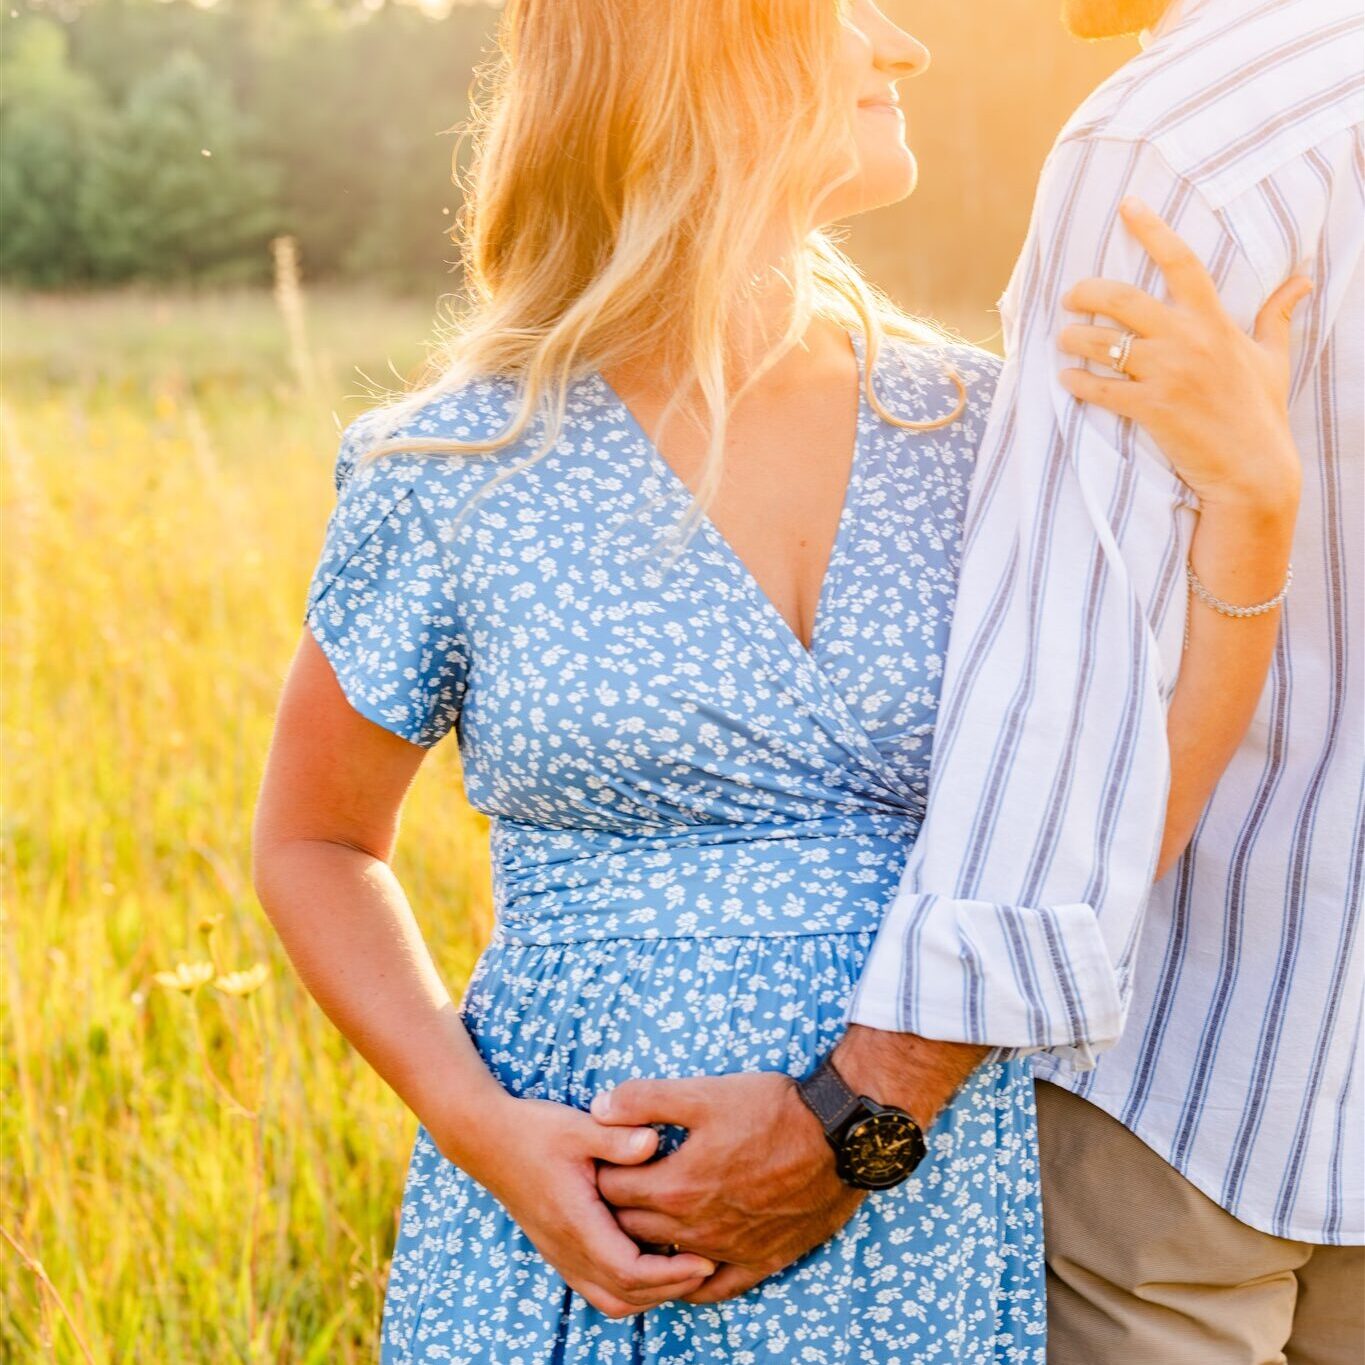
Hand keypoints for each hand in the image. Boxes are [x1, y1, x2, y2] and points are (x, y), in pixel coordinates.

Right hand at [433, 1095, 716, 1317]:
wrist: (485, 1139)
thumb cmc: (534, 1130)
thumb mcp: (579, 1125)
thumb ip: (618, 1136)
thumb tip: (655, 1141)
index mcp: (575, 1221)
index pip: (629, 1270)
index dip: (671, 1273)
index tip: (705, 1257)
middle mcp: (566, 1248)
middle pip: (624, 1296)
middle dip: (670, 1289)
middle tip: (707, 1266)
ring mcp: (559, 1254)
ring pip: (610, 1300)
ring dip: (649, 1295)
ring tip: (684, 1270)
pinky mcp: (557, 1250)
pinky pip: (597, 1288)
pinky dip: (629, 1288)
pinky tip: (650, 1261)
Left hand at [591, 1072, 864, 1303]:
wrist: (841, 1138)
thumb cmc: (772, 1109)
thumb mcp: (705, 1092)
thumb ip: (645, 1099)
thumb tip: (598, 1108)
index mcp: (676, 1186)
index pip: (611, 1190)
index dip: (600, 1171)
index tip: (600, 1156)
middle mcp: (695, 1228)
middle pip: (630, 1229)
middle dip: (614, 1208)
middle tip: (613, 1187)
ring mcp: (728, 1251)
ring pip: (665, 1261)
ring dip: (647, 1244)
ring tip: (642, 1219)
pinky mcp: (760, 1262)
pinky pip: (712, 1290)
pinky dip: (690, 1281)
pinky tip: (683, 1266)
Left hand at [1057, 196, 1309, 514]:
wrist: (1253, 468)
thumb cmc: (1260, 412)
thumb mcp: (1273, 357)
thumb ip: (1277, 316)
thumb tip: (1301, 281)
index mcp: (1215, 321)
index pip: (1182, 262)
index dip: (1152, 230)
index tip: (1127, 207)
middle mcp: (1189, 340)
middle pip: (1124, 299)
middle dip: (1087, 292)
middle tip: (1070, 296)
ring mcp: (1168, 374)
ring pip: (1104, 343)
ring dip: (1074, 337)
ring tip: (1064, 337)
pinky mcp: (1151, 408)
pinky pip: (1100, 388)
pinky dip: (1076, 382)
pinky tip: (1066, 379)